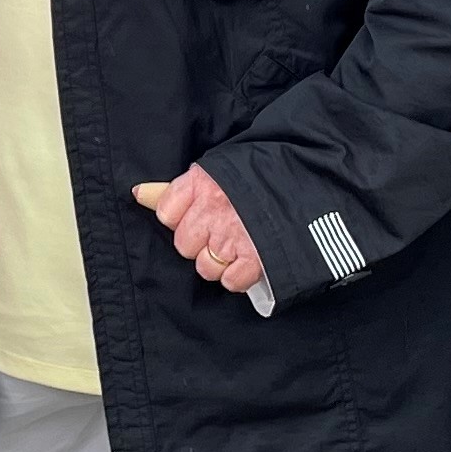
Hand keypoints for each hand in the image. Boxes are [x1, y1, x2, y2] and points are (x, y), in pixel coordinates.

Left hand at [134, 169, 263, 294]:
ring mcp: (233, 237)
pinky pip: (230, 282)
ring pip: (205, 267)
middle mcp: (213, 211)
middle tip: (222, 230)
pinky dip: (240, 276)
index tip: (199, 213)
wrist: (313, 178)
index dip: (181, 217)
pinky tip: (250, 260)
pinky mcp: (255, 260)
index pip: (166, 213)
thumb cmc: (264, 172)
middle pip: (183, 244)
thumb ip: (176, 187)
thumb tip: (137, 193)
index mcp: (202, 183)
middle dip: (200, 242)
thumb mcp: (218, 169)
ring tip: (238, 246)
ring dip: (219, 262)